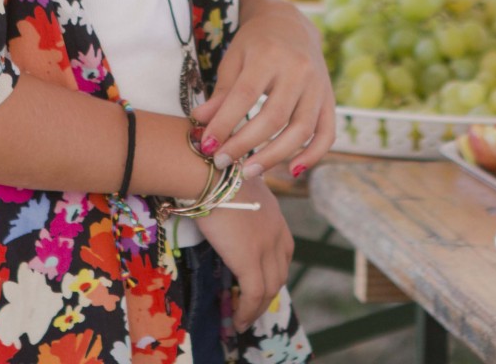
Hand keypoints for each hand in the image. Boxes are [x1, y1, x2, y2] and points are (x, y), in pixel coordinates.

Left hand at [192, 0, 334, 178]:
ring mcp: (318, 86)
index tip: (207, 146)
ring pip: (301, 129)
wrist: (290, 24)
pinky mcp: (329, 99)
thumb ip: (221, 92)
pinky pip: (326, 132)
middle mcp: (299, 70)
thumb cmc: (256, 44)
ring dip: (274, 156)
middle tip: (222, 162)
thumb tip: (200, 122)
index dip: (225, 123)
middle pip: (274, 117)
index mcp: (270, 55)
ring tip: (248, 171)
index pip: (245, 96)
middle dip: (245, 144)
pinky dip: (312, 155)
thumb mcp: (234, 59)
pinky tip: (291, 170)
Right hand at [197, 180, 292, 331]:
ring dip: (258, 309)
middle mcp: (276, 231)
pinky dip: (248, 311)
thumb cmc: (214, 173)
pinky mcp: (249, 259)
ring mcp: (266, 246)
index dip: (276, 269)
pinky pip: (254, 294)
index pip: (285, 249)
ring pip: (270, 288)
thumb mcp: (236, 186)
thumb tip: (224, 204)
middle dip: (268, 293)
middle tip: (253, 308)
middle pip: (280, 272)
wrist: (210, 173)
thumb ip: (239, 200)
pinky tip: (238, 321)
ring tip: (245, 321)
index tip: (264, 281)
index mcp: (274, 213)